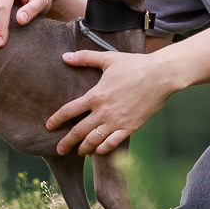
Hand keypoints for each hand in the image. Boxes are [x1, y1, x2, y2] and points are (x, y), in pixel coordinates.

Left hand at [47, 48, 181, 155]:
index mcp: (96, 95)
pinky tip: (98, 150)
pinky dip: (103, 149)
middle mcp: (103, 112)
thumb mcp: (108, 58)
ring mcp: (117, 122)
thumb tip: (65, 57)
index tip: (49, 126)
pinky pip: (112, 143)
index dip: (56, 119)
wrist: (161, 75)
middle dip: (67, 143)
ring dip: (84, 148)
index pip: (69, 111)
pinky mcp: (130, 127)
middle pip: (79, 131)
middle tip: (59, 150)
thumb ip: (85, 58)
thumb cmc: (135, 65)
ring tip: (79, 151)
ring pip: (94, 141)